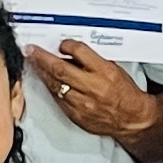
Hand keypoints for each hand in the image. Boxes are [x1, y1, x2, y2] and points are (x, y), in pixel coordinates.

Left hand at [24, 40, 157, 143]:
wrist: (132, 118)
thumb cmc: (124, 92)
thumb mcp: (113, 69)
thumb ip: (92, 61)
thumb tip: (70, 53)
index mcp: (104, 72)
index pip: (79, 52)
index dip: (66, 45)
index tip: (61, 44)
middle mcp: (93, 87)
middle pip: (60, 69)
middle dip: (42, 58)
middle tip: (31, 50)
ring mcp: (83, 103)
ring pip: (55, 85)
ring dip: (41, 73)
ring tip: (33, 63)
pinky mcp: (77, 115)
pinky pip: (58, 99)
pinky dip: (50, 88)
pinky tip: (46, 81)